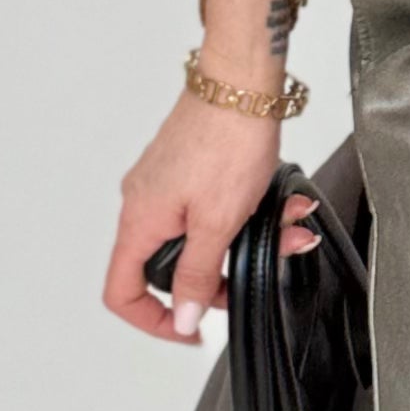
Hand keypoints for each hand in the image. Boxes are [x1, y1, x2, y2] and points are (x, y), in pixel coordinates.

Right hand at [103, 84, 321, 343]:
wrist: (242, 81)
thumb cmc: (228, 139)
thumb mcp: (217, 223)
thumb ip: (195, 274)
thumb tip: (180, 316)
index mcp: (139, 220)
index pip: (122, 290)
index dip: (154, 320)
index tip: (190, 329)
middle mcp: (144, 202)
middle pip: (170, 266)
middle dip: (220, 275)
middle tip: (255, 271)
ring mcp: (165, 184)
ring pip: (202, 236)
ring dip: (246, 241)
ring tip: (286, 229)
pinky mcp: (188, 169)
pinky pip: (213, 208)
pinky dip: (247, 214)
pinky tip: (282, 206)